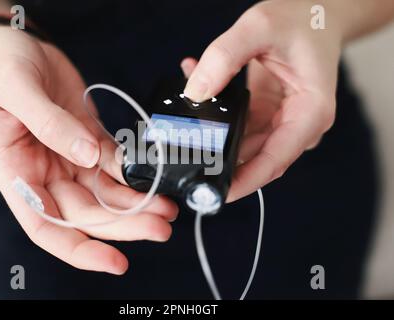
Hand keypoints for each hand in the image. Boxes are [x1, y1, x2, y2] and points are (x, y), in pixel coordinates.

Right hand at [0, 24, 177, 273]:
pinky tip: (152, 176)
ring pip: (105, 193)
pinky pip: (113, 163)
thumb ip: (48, 124)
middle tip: (160, 226)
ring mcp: (68, 157)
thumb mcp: (14, 89)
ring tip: (167, 208)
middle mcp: (44, 172)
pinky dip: (133, 173)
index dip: (79, 249)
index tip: (114, 262)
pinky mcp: (88, 139)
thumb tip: (86, 156)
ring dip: (136, 203)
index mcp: (16, 171)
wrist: (12, 43)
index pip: (46, 226)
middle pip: (86, 213)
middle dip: (124, 224)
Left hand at [182, 0, 341, 200]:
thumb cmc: (300, 20)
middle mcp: (298, 124)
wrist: (315, 14)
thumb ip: (224, 58)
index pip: (275, 159)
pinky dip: (217, 115)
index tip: (216, 193)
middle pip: (256, 158)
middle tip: (186, 161)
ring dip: (213, 134)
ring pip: (242, 145)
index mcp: (310, 112)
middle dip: (220, 160)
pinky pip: (238, 126)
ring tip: (185, 119)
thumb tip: (195, 92)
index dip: (245, 181)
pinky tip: (198, 91)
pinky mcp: (268, 115)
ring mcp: (282, 122)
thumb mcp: (259, 27)